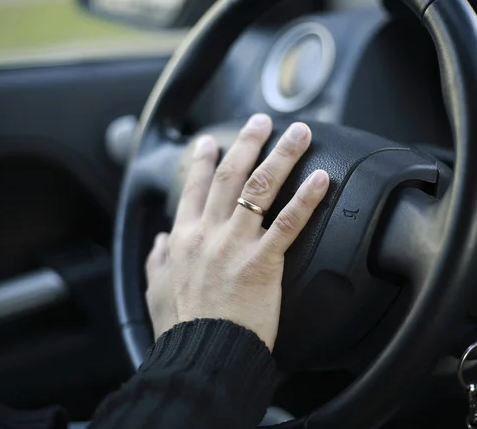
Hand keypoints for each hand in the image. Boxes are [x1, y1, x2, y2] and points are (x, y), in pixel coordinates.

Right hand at [145, 114, 329, 349]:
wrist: (201, 354)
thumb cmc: (181, 328)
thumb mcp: (156, 291)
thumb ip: (156, 261)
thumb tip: (159, 240)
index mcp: (184, 239)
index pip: (193, 189)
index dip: (202, 162)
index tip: (208, 142)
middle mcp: (209, 233)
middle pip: (230, 176)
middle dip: (246, 143)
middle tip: (261, 121)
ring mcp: (236, 244)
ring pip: (260, 188)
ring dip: (281, 156)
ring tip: (298, 133)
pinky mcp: (262, 263)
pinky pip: (288, 224)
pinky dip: (306, 199)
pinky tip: (321, 179)